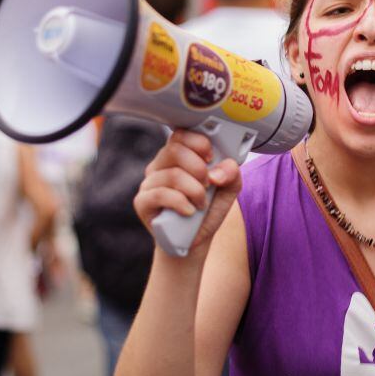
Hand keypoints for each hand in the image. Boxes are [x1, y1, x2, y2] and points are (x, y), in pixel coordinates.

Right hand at [133, 129, 241, 254]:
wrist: (195, 241)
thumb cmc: (207, 210)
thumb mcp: (228, 189)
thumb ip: (232, 174)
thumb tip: (219, 171)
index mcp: (178, 156)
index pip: (181, 134)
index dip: (198, 143)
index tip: (211, 158)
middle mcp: (160, 165)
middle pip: (175, 150)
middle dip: (199, 168)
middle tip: (208, 184)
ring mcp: (149, 183)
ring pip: (172, 175)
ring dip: (194, 191)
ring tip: (201, 203)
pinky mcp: (142, 202)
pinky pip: (160, 194)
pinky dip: (181, 203)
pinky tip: (189, 211)